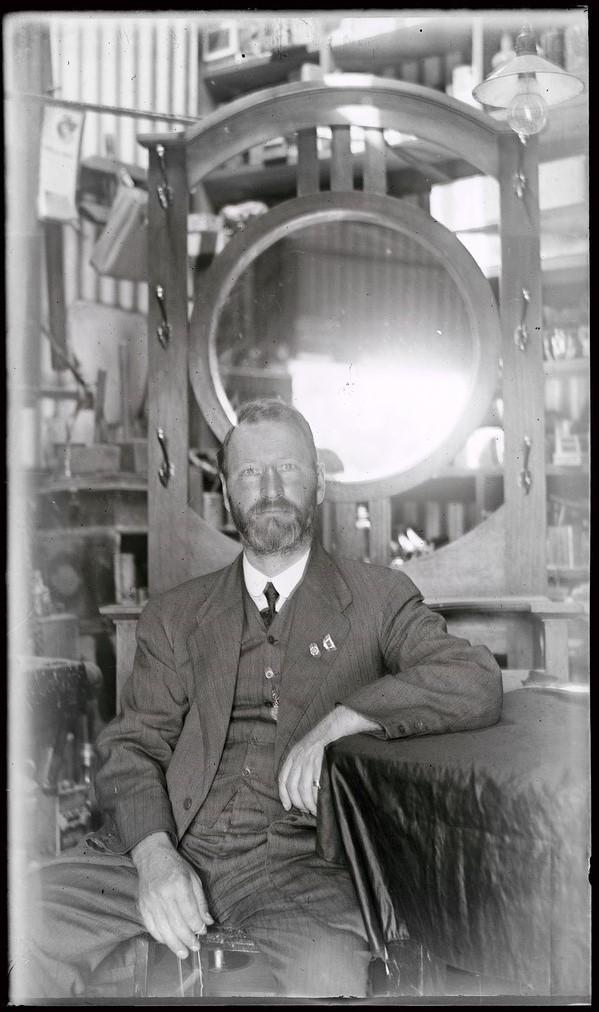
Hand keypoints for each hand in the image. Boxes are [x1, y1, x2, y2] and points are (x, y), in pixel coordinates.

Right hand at [131, 832, 213, 957]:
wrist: (152, 857)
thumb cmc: (175, 866)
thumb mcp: (194, 878)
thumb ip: (201, 901)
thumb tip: (207, 922)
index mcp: (179, 885)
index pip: (190, 913)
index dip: (198, 926)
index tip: (203, 932)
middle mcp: (163, 895)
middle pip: (177, 925)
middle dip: (188, 940)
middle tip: (195, 948)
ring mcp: (151, 902)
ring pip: (164, 930)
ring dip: (175, 944)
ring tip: (183, 953)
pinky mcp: (142, 907)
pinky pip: (151, 927)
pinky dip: (161, 938)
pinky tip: (169, 942)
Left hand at [278, 705, 380, 815]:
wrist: (333, 728)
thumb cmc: (319, 742)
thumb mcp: (303, 750)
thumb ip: (297, 765)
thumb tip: (296, 789)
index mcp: (292, 756)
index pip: (283, 779)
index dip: (283, 795)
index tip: (287, 806)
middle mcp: (298, 758)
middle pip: (293, 787)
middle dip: (298, 802)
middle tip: (306, 810)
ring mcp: (310, 760)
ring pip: (304, 788)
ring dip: (308, 803)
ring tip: (314, 810)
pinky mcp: (321, 762)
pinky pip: (317, 784)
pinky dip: (318, 797)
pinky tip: (322, 802)